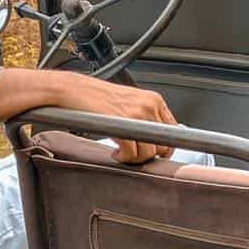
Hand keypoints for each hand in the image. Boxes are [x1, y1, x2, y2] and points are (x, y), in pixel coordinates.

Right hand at [54, 74, 178, 164]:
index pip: (174, 131)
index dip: (164, 147)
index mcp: (153, 99)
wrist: (74, 90)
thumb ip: (145, 116)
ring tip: (122, 153)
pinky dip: (124, 158)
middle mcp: (149, 105)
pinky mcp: (122, 125)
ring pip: (149, 152)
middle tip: (134, 154)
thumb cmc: (96, 96)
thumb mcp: (129, 101)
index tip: (154, 152)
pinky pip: (132, 153)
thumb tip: (155, 139)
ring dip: (135, 159)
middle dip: (149, 155)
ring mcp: (137, 115)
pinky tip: (115, 153)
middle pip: (164, 144)